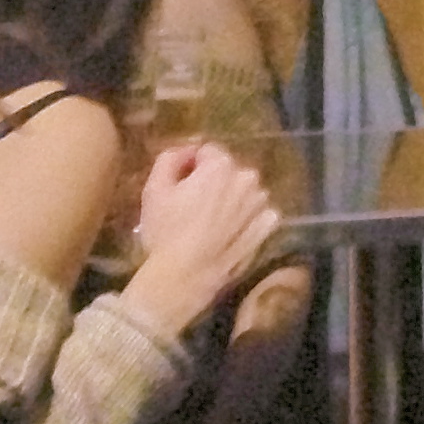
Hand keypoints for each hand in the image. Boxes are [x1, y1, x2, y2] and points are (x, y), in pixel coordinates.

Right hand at [122, 143, 282, 341]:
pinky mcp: (268, 226)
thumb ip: (170, 158)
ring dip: (231, 198)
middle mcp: (248, 179)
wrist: (187, 273)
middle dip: (213, 180)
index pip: (207, 151)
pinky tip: (229, 231)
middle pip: (228, 171)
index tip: (180, 183)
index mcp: (221, 166)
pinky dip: (247, 217)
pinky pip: (258, 213)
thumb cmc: (166, 230)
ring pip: (244, 191)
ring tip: (210, 220)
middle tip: (192, 203)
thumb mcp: (155, 188)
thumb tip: (187, 150)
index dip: (192, 165)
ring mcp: (261, 203)